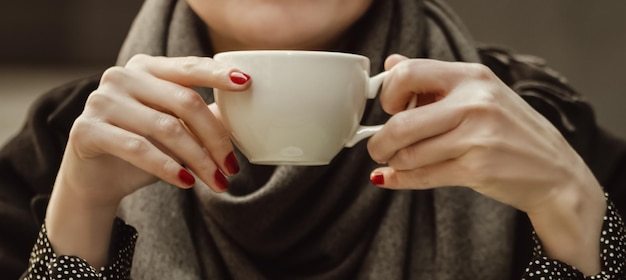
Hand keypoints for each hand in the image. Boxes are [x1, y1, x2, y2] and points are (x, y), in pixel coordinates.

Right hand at [46, 55, 249, 266]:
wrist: (97, 179)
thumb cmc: (143, 147)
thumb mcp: (176, 128)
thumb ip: (203, 116)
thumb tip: (243, 115)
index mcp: (147, 68)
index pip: (189, 67)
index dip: (218, 74)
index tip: (247, 84)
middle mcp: (122, 77)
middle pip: (184, 102)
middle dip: (215, 138)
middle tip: (233, 167)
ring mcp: (101, 100)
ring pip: (166, 128)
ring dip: (198, 160)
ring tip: (218, 182)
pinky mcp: (87, 129)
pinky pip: (138, 148)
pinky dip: (167, 167)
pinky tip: (186, 182)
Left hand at [367, 54, 605, 274]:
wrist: (555, 172)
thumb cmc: (512, 131)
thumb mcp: (480, 93)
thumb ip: (434, 78)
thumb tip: (392, 62)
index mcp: (472, 76)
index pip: (408, 73)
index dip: (389, 93)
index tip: (389, 109)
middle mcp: (474, 102)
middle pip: (402, 122)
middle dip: (379, 140)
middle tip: (377, 147)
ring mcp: (477, 136)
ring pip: (409, 153)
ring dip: (393, 162)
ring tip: (395, 162)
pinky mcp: (476, 168)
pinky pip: (423, 176)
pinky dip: (401, 180)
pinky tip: (392, 179)